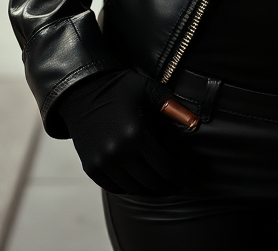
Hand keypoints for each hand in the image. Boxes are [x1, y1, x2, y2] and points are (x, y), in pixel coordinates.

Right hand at [57, 69, 186, 195]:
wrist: (82, 92)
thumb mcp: (148, 89)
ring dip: (152, 189)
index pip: (166, 166)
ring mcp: (103, 163)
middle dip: (170, 186)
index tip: (193, 180)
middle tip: (181, 185)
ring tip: (164, 185)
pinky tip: (142, 182)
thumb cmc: (120, 88)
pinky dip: (132, 188)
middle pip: (152, 182)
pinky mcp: (91, 168)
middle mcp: (118, 153)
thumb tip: (195, 123)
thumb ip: (172, 107)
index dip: (182, 176)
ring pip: (134, 188)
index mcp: (136, 133)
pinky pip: (117, 187)